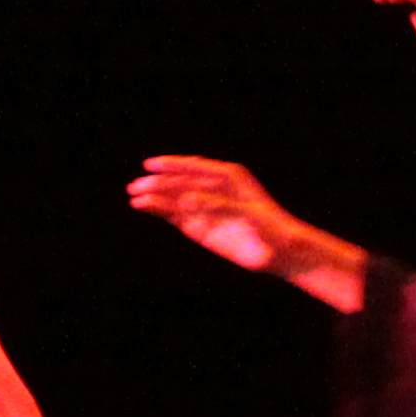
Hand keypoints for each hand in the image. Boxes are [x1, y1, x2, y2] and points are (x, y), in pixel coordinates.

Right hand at [128, 155, 335, 275]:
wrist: (280, 251)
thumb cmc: (270, 226)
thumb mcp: (247, 212)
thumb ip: (217, 205)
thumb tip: (186, 200)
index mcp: (227, 175)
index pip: (194, 167)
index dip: (172, 165)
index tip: (152, 166)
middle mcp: (213, 187)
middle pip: (180, 181)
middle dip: (158, 183)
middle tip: (137, 186)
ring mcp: (205, 207)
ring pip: (174, 198)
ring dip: (154, 196)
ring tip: (135, 197)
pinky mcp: (199, 226)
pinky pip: (175, 214)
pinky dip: (160, 210)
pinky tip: (143, 207)